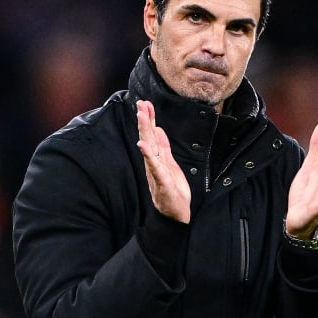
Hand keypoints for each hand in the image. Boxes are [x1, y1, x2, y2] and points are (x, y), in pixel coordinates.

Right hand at [137, 100, 191, 223]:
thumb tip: (159, 129)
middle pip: (148, 138)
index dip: (149, 119)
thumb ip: (164, 148)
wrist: (176, 214)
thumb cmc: (173, 191)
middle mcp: (154, 163)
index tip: (145, 103)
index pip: (152, 135)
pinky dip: (148, 155)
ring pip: (149, 148)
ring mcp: (156, 171)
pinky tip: (142, 145)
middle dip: (144, 120)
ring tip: (141, 116)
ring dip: (145, 131)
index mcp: (158, 158)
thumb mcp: (171, 165)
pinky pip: (154, 167)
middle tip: (140, 103)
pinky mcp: (161, 181)